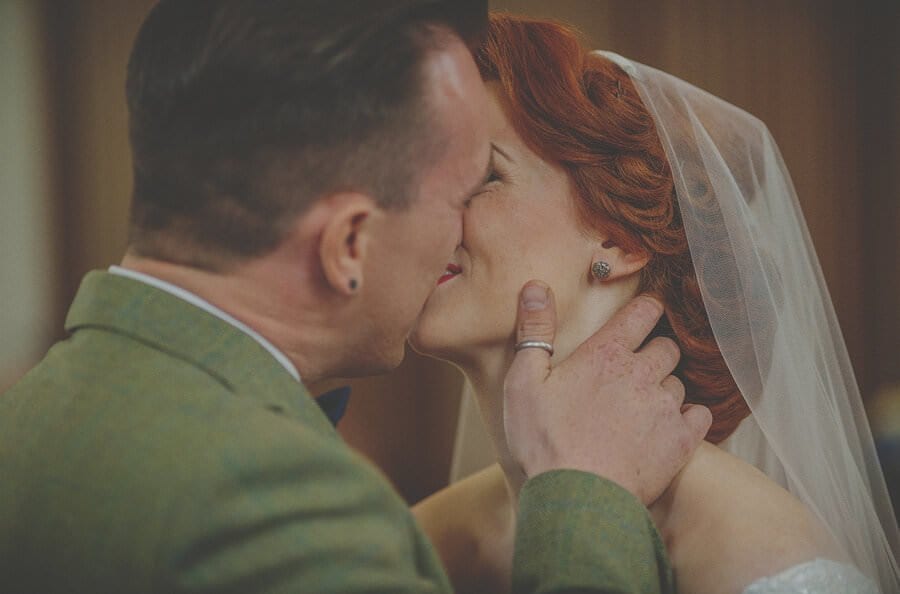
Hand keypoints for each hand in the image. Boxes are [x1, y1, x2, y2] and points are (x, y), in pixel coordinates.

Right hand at [503, 281, 711, 503]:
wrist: (576, 499)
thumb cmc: (544, 441)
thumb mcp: (524, 382)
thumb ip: (535, 330)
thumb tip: (536, 286)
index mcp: (605, 353)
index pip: (643, 313)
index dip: (647, 311)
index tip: (645, 316)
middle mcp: (642, 373)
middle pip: (667, 348)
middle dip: (654, 354)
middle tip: (633, 373)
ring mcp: (664, 407)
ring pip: (679, 383)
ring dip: (664, 389)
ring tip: (641, 409)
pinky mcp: (681, 440)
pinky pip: (699, 415)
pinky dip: (687, 418)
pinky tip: (667, 429)